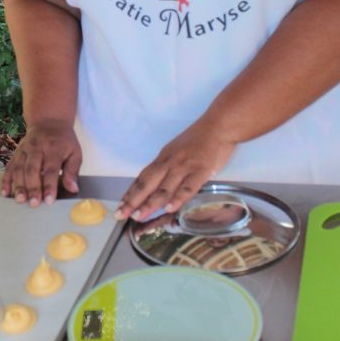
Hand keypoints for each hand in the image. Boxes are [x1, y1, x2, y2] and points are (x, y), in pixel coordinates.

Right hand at [2, 121, 81, 206]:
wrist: (49, 122)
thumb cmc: (64, 141)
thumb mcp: (75, 152)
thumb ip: (73, 171)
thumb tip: (73, 189)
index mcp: (54, 148)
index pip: (50, 169)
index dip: (49, 185)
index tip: (49, 200)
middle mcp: (36, 148)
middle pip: (32, 169)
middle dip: (32, 187)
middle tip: (34, 203)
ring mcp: (24, 150)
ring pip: (18, 168)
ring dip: (18, 185)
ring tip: (20, 200)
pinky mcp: (16, 153)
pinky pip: (9, 167)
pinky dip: (5, 180)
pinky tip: (5, 193)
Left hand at [116, 120, 236, 221]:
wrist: (218, 125)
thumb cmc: (199, 140)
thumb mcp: (177, 152)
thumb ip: (168, 168)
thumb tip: (159, 187)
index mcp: (163, 158)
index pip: (143, 178)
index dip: (131, 192)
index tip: (121, 205)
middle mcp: (170, 162)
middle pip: (147, 184)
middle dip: (133, 200)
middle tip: (121, 214)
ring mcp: (184, 167)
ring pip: (164, 188)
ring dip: (150, 203)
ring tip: (139, 215)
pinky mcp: (200, 171)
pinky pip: (188, 187)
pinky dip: (178, 198)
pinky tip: (169, 208)